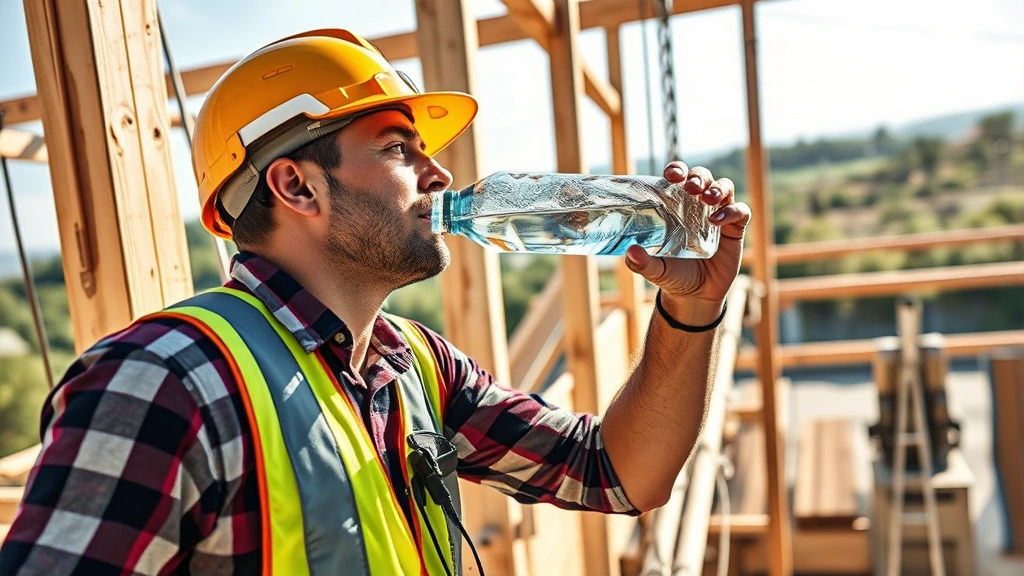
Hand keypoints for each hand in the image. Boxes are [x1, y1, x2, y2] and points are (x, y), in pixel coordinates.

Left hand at [624, 161, 750, 324]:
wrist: (696, 297)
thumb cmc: (673, 275)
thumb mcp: (655, 269)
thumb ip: (642, 263)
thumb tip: (630, 253)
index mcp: (676, 206)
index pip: (679, 178)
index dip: (677, 169)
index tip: (671, 175)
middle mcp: (697, 206)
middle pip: (703, 176)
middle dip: (698, 176)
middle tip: (691, 187)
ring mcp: (718, 215)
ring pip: (724, 187)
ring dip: (716, 188)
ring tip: (707, 199)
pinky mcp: (735, 229)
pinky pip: (741, 210)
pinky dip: (732, 210)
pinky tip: (718, 221)